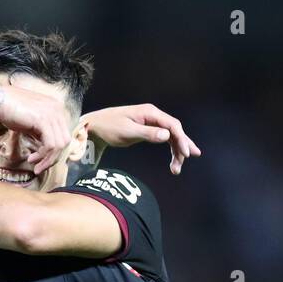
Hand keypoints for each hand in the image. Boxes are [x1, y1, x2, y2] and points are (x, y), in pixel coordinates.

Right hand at [0, 84, 73, 174]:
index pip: (63, 135)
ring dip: (47, 160)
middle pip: (65, 141)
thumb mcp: (31, 123)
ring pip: (59, 145)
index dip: (55, 151)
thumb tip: (46, 149)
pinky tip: (31, 159)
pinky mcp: (43, 120)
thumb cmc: (10, 110)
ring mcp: (52, 113)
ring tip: (35, 165)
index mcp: (57, 108)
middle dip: (53, 158)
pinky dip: (42, 156)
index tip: (43, 161)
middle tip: (40, 167)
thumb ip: (41, 133)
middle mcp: (58, 109)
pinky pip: (50, 145)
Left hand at [80, 104, 201, 174]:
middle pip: (174, 130)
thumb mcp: (127, 132)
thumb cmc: (109, 127)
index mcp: (150, 112)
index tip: (185, 154)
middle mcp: (153, 115)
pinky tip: (174, 160)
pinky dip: (169, 149)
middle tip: (187, 160)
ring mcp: (151, 122)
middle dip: (182, 146)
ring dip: (176, 151)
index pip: (172, 125)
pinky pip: (163, 139)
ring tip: (177, 169)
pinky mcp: (147, 129)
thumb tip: (166, 136)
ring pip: (170, 136)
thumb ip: (147, 134)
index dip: (181, 139)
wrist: (95, 126)